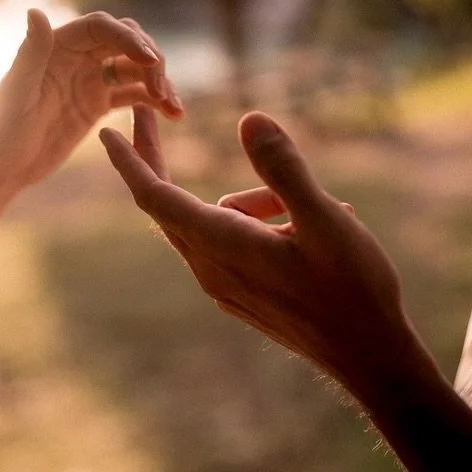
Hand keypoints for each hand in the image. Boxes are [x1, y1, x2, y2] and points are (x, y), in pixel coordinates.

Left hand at [0, 9, 183, 189]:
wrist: (4, 170)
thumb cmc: (2, 133)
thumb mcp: (17, 93)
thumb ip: (31, 53)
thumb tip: (36, 12)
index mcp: (56, 47)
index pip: (101, 28)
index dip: (129, 39)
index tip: (149, 61)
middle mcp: (76, 57)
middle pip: (126, 43)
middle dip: (150, 61)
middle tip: (162, 90)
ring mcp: (89, 80)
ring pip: (135, 70)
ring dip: (159, 83)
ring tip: (174, 109)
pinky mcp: (97, 105)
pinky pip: (133, 95)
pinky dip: (154, 102)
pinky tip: (172, 115)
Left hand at [100, 106, 418, 391]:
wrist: (365, 354)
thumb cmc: (351, 287)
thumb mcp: (325, 219)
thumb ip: (284, 169)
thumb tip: (248, 119)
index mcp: (222, 246)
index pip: (155, 197)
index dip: (130, 161)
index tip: (105, 131)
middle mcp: (210, 268)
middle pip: (167, 205)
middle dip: (159, 161)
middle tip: (156, 116)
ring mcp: (223, 284)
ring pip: (213, 220)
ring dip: (251, 199)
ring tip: (313, 212)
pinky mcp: (239, 292)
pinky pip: (228, 241)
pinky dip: (257, 222)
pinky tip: (307, 230)